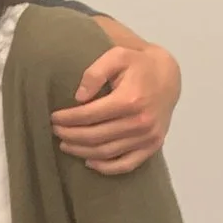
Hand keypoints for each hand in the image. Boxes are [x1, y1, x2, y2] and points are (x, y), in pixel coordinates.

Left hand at [52, 44, 180, 174]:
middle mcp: (140, 122)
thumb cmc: (138, 64)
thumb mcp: (118, 55)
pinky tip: (89, 162)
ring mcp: (148, 136)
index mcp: (130, 100)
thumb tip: (79, 97)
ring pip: (107, 152)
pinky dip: (106, 167)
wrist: (168, 76)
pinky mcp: (153, 145)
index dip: (68, 119)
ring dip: (82, 151)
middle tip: (55, 131)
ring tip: (65, 144)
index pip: (89, 115)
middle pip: (95, 136)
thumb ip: (95, 72)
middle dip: (70, 135)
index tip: (54, 118)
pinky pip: (127, 164)